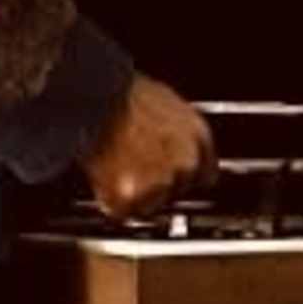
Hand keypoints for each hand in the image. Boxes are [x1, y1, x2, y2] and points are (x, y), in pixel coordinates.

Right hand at [79, 72, 213, 220]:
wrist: (98, 99)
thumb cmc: (121, 92)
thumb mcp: (162, 102)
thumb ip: (172, 130)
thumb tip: (162, 137)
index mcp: (198, 136)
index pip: (204, 174)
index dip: (181, 175)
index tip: (169, 176)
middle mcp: (186, 162)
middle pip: (176, 191)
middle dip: (156, 185)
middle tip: (130, 169)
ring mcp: (160, 181)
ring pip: (148, 204)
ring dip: (132, 196)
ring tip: (111, 171)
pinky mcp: (131, 196)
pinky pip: (121, 211)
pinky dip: (109, 202)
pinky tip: (100, 182)